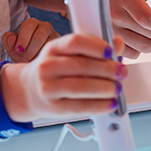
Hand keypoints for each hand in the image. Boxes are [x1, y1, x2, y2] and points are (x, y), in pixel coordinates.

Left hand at [1, 18, 57, 63]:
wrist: (31, 62)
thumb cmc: (22, 53)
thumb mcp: (11, 48)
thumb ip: (8, 41)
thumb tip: (12, 38)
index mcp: (31, 23)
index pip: (28, 26)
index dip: (22, 39)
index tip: (18, 50)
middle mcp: (45, 26)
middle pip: (39, 36)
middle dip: (30, 50)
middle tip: (26, 56)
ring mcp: (55, 35)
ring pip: (47, 45)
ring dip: (38, 55)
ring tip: (32, 59)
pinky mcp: (61, 45)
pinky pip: (54, 51)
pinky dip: (45, 58)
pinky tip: (40, 60)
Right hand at [1, 34, 126, 121]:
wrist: (29, 91)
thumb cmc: (55, 71)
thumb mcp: (69, 55)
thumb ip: (94, 49)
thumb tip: (118, 43)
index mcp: (52, 48)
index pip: (75, 42)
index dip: (95, 46)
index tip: (111, 51)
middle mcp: (47, 67)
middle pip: (80, 66)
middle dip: (106, 69)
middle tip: (121, 72)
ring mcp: (48, 88)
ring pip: (80, 87)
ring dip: (104, 88)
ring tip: (117, 88)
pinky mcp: (54, 108)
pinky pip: (80, 107)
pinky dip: (99, 106)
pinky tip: (110, 103)